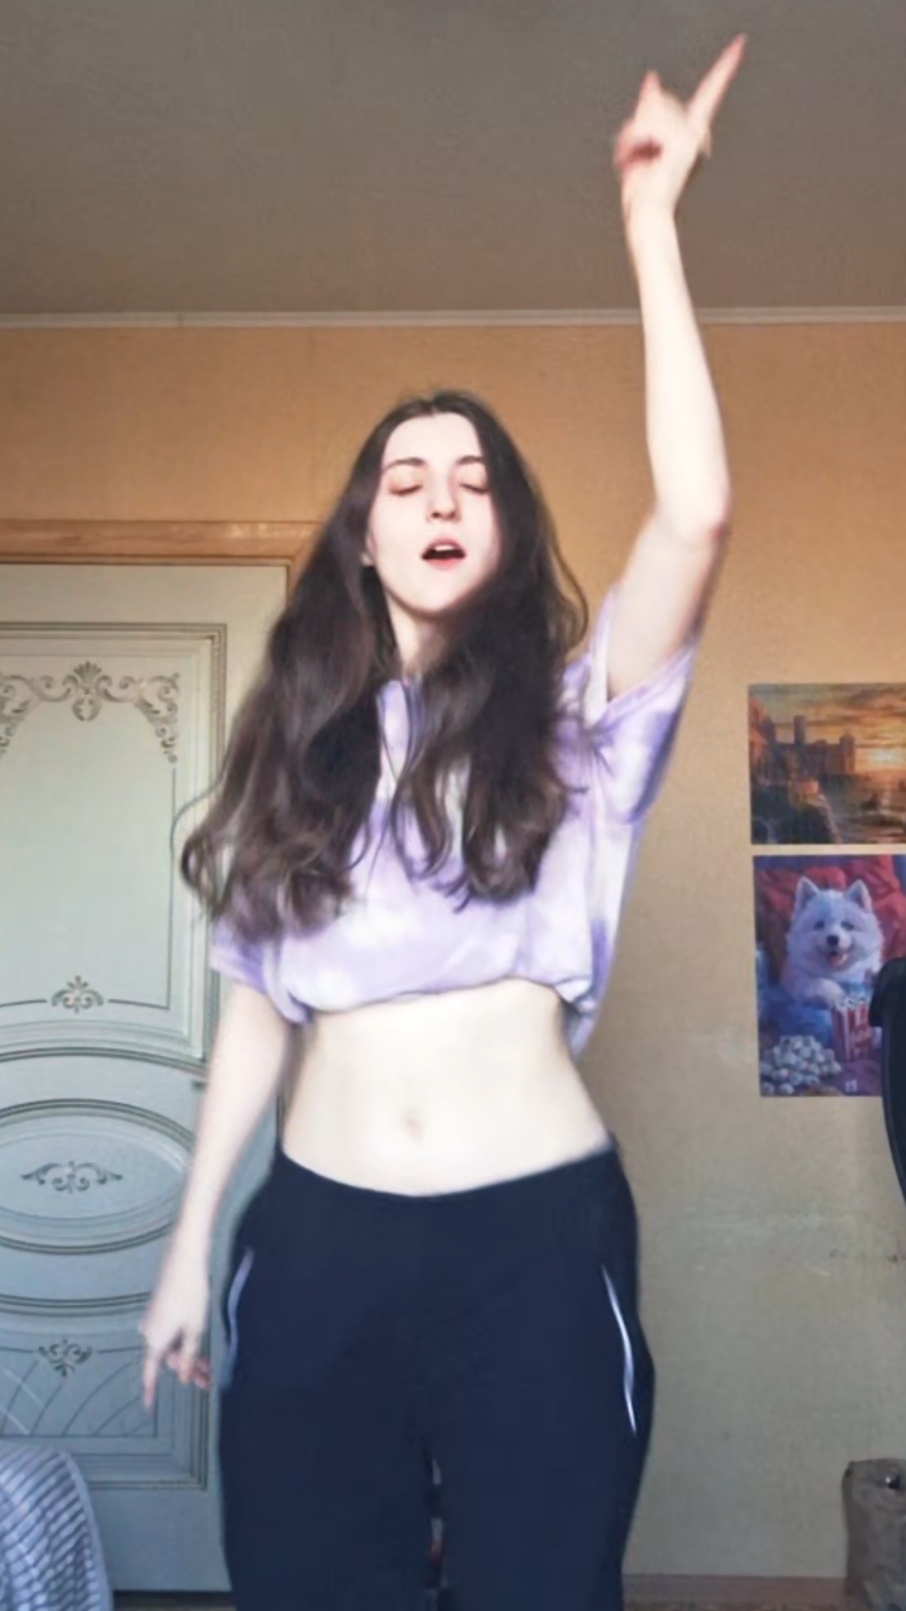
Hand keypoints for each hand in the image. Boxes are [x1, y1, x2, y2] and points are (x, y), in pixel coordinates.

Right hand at [139, 1240, 212, 1411]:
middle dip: (187, 1369)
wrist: (185, 1259)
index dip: (151, 1392)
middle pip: (167, 1358)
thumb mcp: (195, 1330)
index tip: (149, 1408)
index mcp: (155, 1340)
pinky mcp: (160, 1307)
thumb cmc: (191, 1294)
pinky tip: (197, 1342)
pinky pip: (170, 1332)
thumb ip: (189, 1356)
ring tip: (209, 1364)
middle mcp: (149, 1331)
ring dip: (188, 1355)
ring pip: (171, 1345)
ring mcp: (154, 1318)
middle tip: (208, 1379)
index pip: (151, 1373)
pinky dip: (183, 1340)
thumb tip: (185, 1377)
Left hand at [614, 36, 745, 227]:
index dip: (725, 68)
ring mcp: (693, 138)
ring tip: (637, 163)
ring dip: (633, 136)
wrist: (648, 214)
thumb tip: (653, 78)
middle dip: (639, 123)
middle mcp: (699, 134)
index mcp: (694, 133)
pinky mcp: (682, 145)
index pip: (710, 93)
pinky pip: (647, 128)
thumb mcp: (641, 140)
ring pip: (651, 113)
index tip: (741, 45)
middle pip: (661, 99)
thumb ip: (648, 109)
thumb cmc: (644, 188)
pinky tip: (642, 164)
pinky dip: (633, 144)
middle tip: (636, 156)